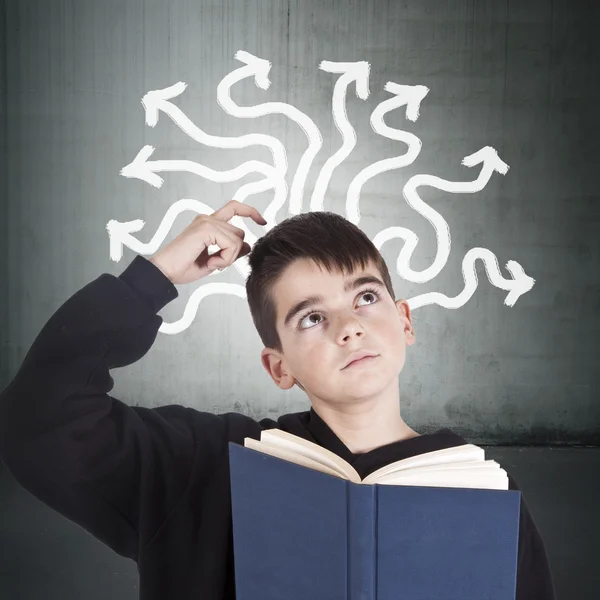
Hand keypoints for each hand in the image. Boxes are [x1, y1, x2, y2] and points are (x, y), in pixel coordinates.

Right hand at [148, 200, 266, 284]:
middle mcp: (207, 219)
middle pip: (240, 234)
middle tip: (216, 264)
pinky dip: (225, 259)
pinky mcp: (206, 229)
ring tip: (211, 265)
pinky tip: (211, 264)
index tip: (263, 221)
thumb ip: (230, 251)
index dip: (250, 211)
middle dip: (234, 254)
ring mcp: (206, 222)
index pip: (234, 208)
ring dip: (228, 259)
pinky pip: (231, 245)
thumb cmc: (184, 267)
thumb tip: (248, 245)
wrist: (165, 273)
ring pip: (237, 241)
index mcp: (208, 223)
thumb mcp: (214, 260)